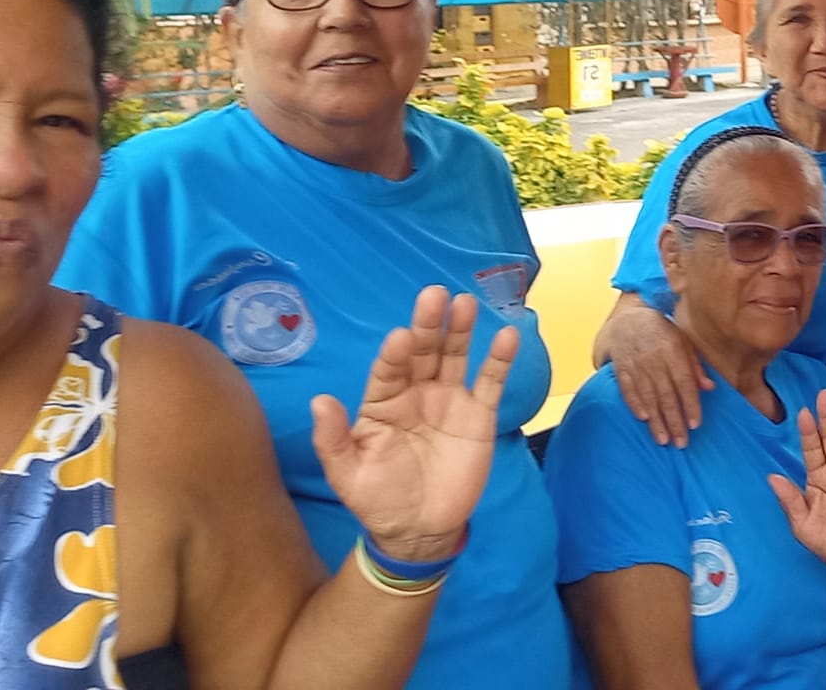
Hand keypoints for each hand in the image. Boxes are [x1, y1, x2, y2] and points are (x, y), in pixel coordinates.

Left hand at [310, 285, 516, 561]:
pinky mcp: (479, 415)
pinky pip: (490, 382)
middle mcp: (417, 392)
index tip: (401, 336)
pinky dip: (499, 359)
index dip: (395, 353)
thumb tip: (319, 401)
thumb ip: (333, 439)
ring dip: (461, 330)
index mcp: (383, 402)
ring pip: (456, 357)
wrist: (419, 530)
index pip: (389, 369)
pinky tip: (506, 336)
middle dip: (429, 324)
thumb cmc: (378, 499)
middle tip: (434, 295)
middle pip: (424, 352)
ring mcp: (450, 400)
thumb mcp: (347, 474)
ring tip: (464, 304)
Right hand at [598, 298, 713, 447]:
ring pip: (648, 397)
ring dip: (656, 420)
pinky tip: (643, 419)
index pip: (684, 382)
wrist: (628, 320)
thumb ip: (695, 365)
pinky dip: (635, 404)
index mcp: (673, 351)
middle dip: (675, 421)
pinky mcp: (621, 370)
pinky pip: (628, 390)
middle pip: (666, 395)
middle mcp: (655, 359)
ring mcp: (636, 365)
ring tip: (663, 440)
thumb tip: (709, 388)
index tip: (695, 424)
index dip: (691, 404)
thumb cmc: (661, 333)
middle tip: (682, 442)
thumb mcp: (683, 341)